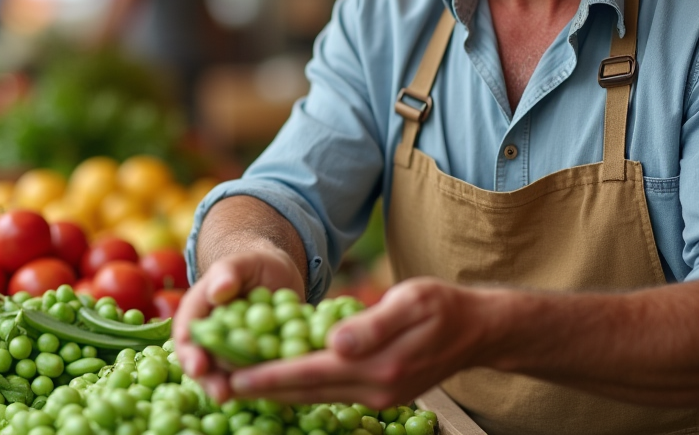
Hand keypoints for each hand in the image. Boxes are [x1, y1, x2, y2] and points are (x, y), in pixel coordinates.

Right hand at [173, 249, 304, 401]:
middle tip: (222, 394)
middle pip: (204, 363)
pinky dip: (260, 384)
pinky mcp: (255, 361)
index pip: (186, 336)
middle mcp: (210, 337)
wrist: (277, 273)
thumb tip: (218, 291)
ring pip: (227, 375)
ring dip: (234, 388)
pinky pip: (255, 375)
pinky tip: (273, 391)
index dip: (190, 353)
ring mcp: (232, 352)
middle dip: (210, 381)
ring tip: (244, 398)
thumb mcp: (242, 262)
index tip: (198, 366)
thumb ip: (228, 272)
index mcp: (197, 312)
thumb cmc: (252, 265)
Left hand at [224, 277, 494, 408]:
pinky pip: (331, 392)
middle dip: (261, 388)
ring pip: (315, 395)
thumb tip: (335, 343)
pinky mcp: (381, 393)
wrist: (480, 331)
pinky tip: (281, 380)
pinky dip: (302, 388)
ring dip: (277, 391)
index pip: (310, 373)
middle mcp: (375, 388)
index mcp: (378, 365)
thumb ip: (372, 325)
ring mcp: (378, 395)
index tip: (233, 376)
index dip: (268, 375)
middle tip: (219, 384)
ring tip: (239, 383)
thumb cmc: (444, 306)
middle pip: (305, 391)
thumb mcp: (412, 302)